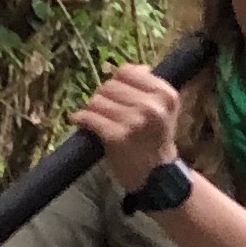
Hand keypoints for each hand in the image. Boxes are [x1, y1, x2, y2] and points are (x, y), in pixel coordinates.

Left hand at [72, 64, 185, 193]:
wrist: (158, 178)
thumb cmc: (157, 142)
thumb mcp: (165, 111)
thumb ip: (151, 88)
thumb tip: (134, 67)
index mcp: (166, 95)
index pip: (128, 72)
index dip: (117, 82)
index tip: (116, 94)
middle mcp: (152, 106)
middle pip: (109, 86)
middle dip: (103, 97)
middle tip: (104, 111)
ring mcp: (134, 122)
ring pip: (97, 101)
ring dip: (91, 109)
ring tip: (95, 119)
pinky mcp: (117, 137)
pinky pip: (89, 118)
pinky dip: (81, 119)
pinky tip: (79, 121)